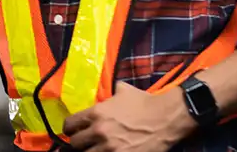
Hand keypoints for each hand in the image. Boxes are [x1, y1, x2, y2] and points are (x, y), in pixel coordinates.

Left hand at [62, 82, 195, 150]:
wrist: (166, 119)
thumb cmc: (145, 103)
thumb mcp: (124, 90)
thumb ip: (111, 91)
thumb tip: (109, 90)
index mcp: (96, 113)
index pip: (69, 125)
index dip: (71, 128)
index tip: (74, 130)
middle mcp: (99, 131)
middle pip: (75, 143)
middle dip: (79, 142)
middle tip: (86, 142)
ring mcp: (109, 148)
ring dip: (90, 151)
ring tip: (96, 148)